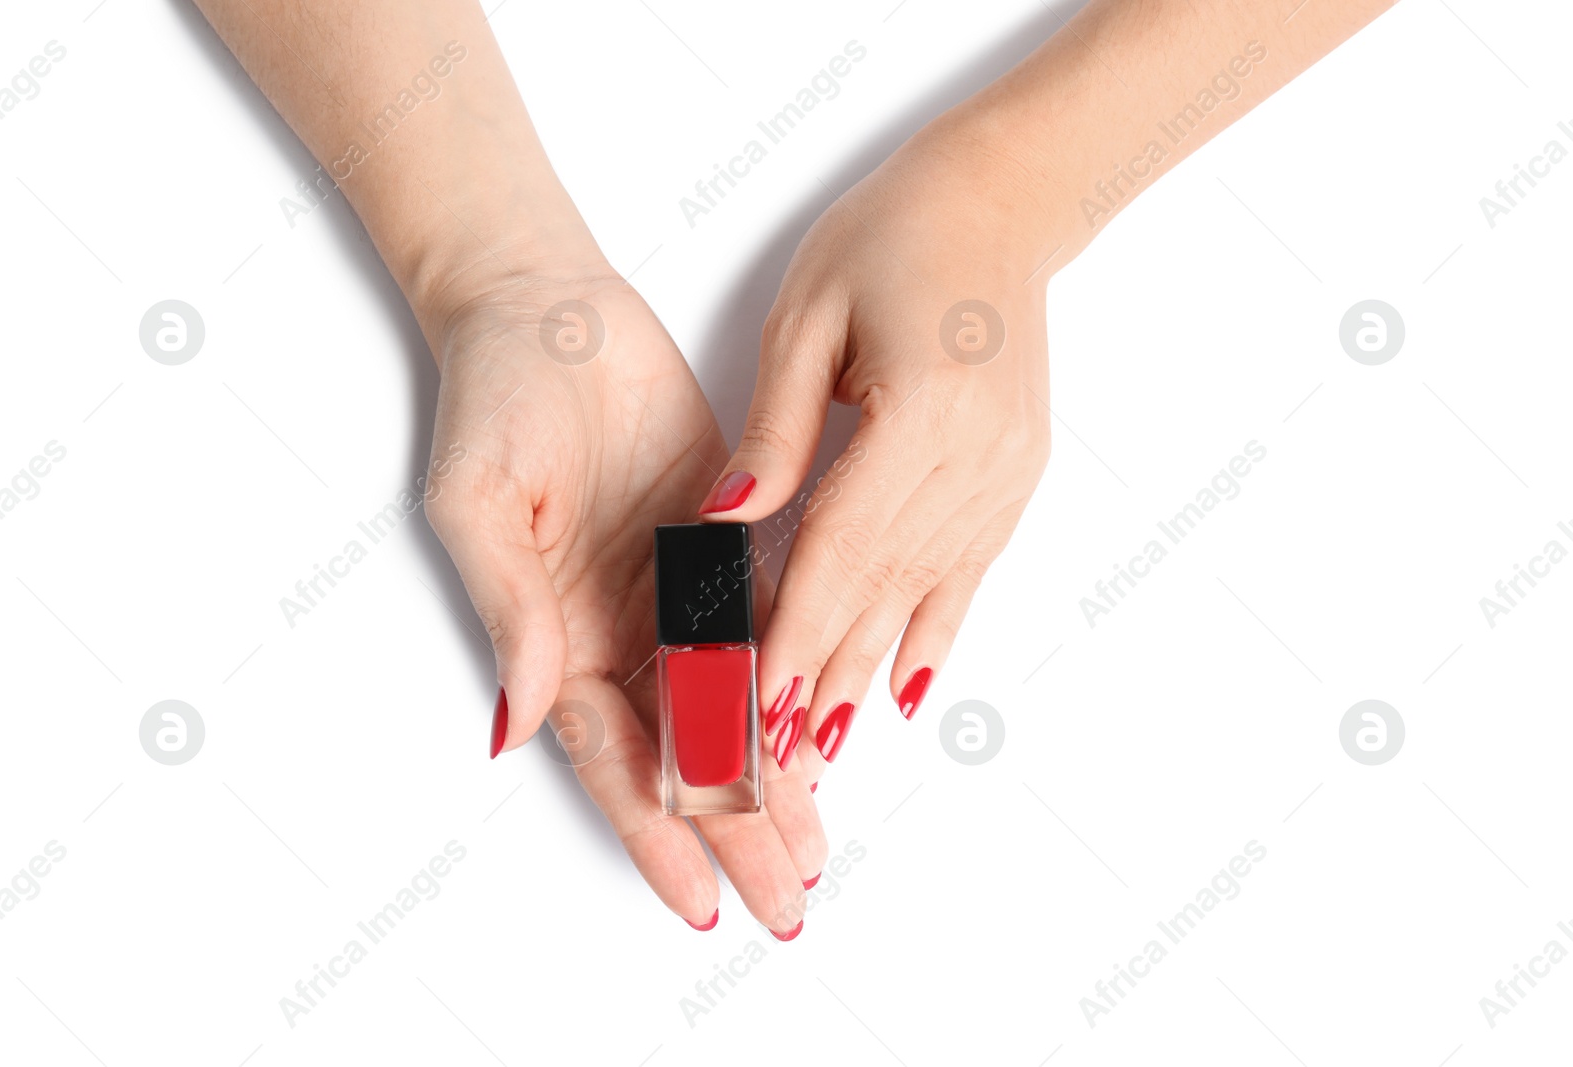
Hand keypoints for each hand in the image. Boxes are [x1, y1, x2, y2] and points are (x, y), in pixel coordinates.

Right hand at [422, 263, 824, 933]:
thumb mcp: (484, 504)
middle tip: (784, 903)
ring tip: (814, 851)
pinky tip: (823, 741)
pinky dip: (791, 689)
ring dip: (770, 782)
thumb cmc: (498, 399)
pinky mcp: (721, 548)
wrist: (553, 310)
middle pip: (681, 755)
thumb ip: (510, 612)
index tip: (697, 897)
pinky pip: (764, 631)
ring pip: (730, 709)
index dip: (656, 830)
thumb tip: (518, 722)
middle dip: (730, 833)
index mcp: (555, 636)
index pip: (613, 757)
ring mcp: (671, 594)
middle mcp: (618, 630)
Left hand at [699, 116, 1054, 777]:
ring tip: (822, 743)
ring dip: (869, 668)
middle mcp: (979, 457)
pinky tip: (906, 692)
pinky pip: (970, 572)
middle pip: (884, 588)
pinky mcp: (1017, 476)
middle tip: (774, 755)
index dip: (795, 631)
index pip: (843, 549)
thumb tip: (726, 524)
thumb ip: (773, 431)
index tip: (754, 703)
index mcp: (922, 412)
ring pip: (926, 593)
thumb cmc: (895, 236)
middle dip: (821, 673)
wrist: (1003, 200)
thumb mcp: (809, 317)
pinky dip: (934, 633)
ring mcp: (1009, 473)